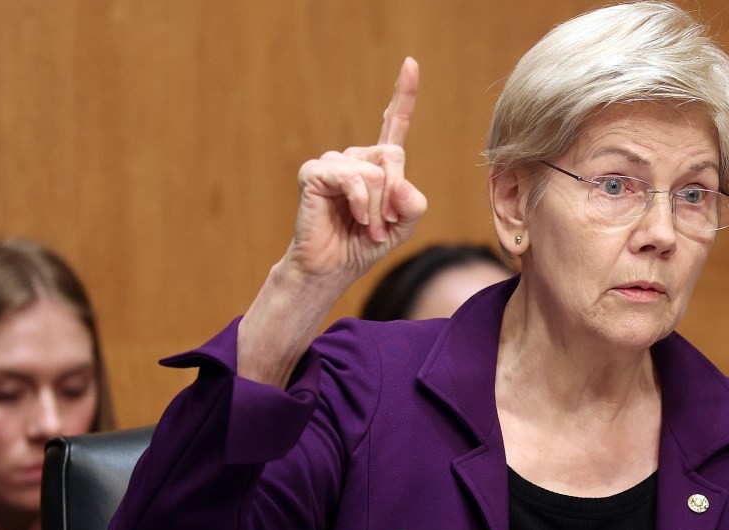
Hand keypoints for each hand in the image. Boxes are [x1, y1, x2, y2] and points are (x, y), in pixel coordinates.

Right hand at [285, 57, 427, 285]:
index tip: (411, 64)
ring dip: (377, 207)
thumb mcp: (403, 226)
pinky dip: (361, 202)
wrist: (333, 268)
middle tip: (384, 224)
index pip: (394, 124)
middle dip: (394, 196)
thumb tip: (402, 182)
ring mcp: (333, 163)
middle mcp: (356, 157)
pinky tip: (356, 217)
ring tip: (366, 226)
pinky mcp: (314, 173)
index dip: (403, 95)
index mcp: (378, 164)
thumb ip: (414, 204)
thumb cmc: (364, 244)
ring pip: (374, 171)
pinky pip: (352, 177)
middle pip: (393, 156)